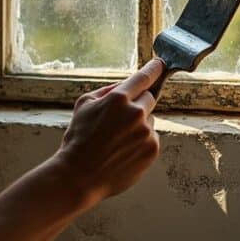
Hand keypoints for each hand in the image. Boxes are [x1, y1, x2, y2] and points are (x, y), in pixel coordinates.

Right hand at [55, 58, 164, 208]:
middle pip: (149, 98)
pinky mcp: (152, 149)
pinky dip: (141, 142)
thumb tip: (126, 84)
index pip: (144, 77)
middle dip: (138, 104)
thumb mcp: (84, 105)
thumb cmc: (78, 139)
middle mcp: (135, 113)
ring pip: (150, 120)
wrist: (80, 176)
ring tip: (117, 141)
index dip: (154, 68)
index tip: (161, 64)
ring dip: (139, 125)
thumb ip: (106, 90)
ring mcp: (146, 132)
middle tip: (120, 120)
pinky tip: (124, 151)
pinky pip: (152, 137)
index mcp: (118, 99)